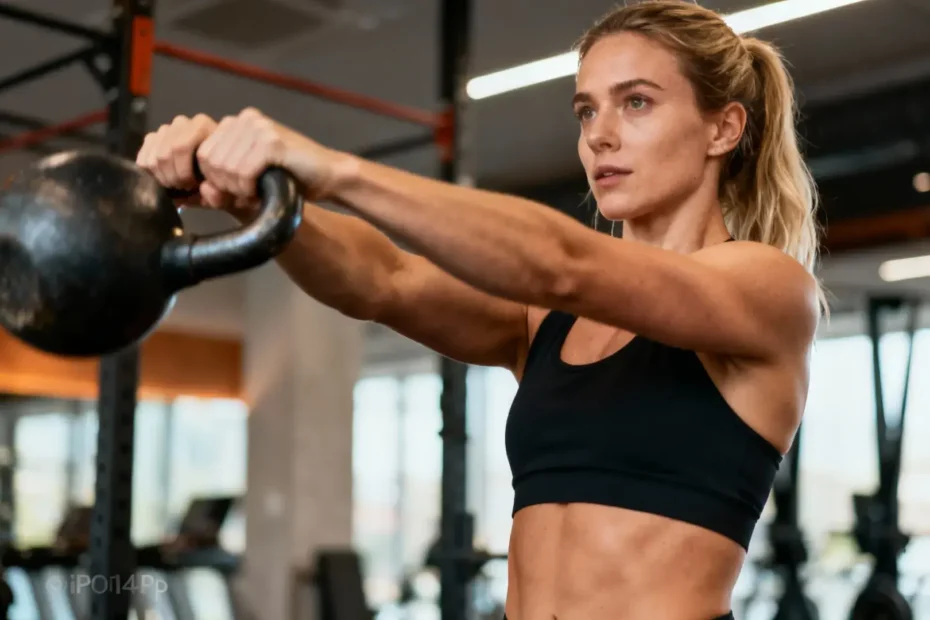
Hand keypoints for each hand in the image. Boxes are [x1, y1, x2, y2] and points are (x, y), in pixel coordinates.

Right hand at [136, 113, 257, 217]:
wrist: (218, 178)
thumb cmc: (224, 183)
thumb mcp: (228, 193)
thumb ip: (220, 194)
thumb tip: (204, 190)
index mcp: (205, 127)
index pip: (180, 147)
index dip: (182, 173)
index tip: (191, 187)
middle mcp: (184, 123)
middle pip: (164, 153)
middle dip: (172, 177)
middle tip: (182, 188)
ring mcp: (166, 129)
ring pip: (153, 157)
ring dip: (162, 177)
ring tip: (176, 185)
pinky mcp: (153, 138)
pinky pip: (143, 158)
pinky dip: (151, 174)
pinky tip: (165, 179)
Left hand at [196, 107, 340, 203]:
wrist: (328, 175)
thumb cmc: (290, 180)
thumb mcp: (248, 180)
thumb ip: (223, 185)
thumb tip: (204, 190)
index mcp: (237, 123)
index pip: (202, 153)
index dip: (214, 180)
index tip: (236, 191)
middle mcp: (245, 119)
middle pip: (210, 161)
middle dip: (225, 186)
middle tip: (247, 195)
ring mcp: (259, 127)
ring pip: (225, 167)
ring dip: (238, 189)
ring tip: (257, 193)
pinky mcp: (272, 141)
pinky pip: (244, 171)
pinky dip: (250, 188)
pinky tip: (262, 190)